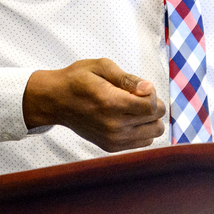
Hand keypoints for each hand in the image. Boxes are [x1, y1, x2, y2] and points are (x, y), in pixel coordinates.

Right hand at [22, 58, 166, 151]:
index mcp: (111, 104)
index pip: (152, 107)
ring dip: (149, 119)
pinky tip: (127, 117)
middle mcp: (113, 126)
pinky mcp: (111, 146)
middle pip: (157, 122)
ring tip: (132, 108)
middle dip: (152, 105)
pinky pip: (143, 142)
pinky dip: (141, 129)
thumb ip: (128, 78)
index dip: (152, 93)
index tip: (139, 86)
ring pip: (153, 134)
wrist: (56, 101)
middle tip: (135, 96)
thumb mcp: (101, 67)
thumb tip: (149, 88)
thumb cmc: (78, 79)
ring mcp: (112, 139)